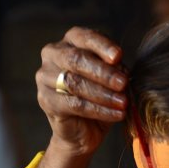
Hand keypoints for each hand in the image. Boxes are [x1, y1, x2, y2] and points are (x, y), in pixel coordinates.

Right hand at [36, 27, 127, 158]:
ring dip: (103, 93)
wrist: (83, 131)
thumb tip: (119, 68)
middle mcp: (52, 55)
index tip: (118, 56)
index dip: (102, 46)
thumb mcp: (111, 78)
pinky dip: (98, 110)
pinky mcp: (46, 100)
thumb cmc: (99, 97)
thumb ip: (114, 68)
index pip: (84, 37)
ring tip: (123, 102)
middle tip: (123, 83)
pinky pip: (74, 104)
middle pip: (76, 59)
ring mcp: (45, 77)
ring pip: (75, 83)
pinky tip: (116, 114)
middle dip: (102, 72)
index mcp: (70, 41)